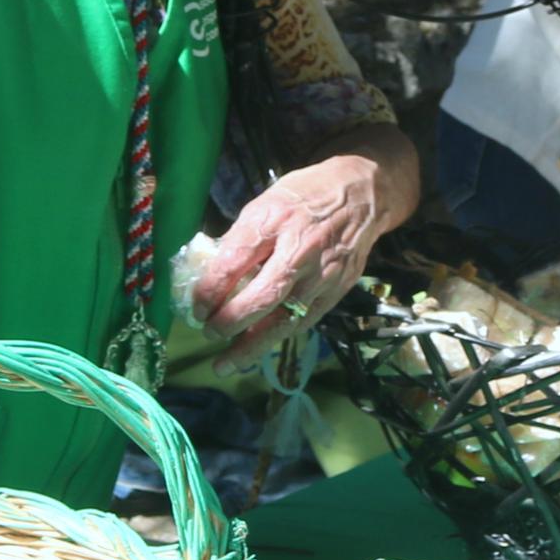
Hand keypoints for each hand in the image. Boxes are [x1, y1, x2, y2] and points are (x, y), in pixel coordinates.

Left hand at [193, 150, 389, 361]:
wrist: (362, 196)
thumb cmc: (305, 195)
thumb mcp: (264, 203)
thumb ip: (241, 238)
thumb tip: (212, 273)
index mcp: (275, 220)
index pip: (235, 260)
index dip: (210, 289)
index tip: (197, 307)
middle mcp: (300, 250)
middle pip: (262, 296)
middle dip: (231, 321)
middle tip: (209, 333)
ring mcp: (322, 274)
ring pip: (285, 318)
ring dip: (252, 345)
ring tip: (225, 364)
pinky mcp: (337, 290)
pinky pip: (303, 321)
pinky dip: (277, 336)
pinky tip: (257, 347)